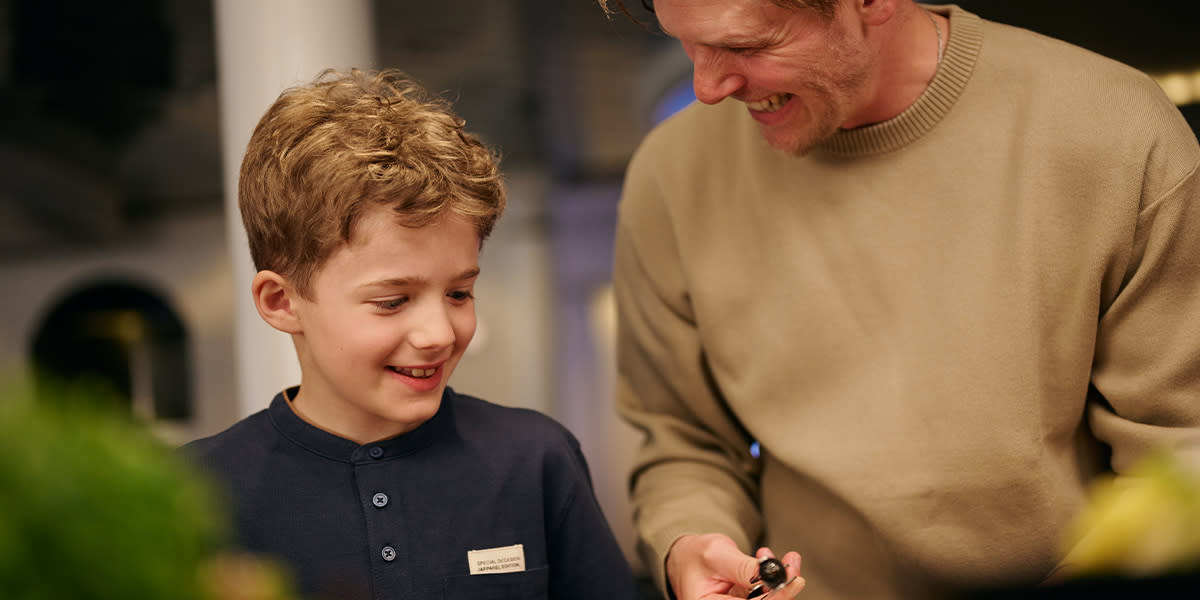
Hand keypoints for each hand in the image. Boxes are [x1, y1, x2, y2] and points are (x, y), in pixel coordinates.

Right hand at [665, 533, 804, 599]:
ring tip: (785, 558)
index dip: (775, 598)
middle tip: (792, 564)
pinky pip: (766, 593)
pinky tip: (768, 559)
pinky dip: (773, 576)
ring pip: (768, 599)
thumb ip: (743, 567)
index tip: (792, 581)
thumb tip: (772, 573)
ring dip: (780, 579)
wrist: (689, 555)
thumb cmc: (695, 555)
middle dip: (781, 587)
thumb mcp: (717, 555)